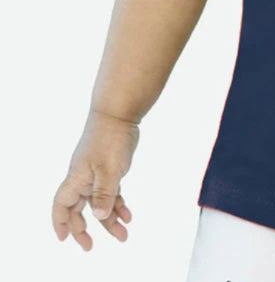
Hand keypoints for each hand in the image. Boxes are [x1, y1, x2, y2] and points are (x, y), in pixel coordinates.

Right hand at [52, 109, 139, 249]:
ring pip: (99, 202)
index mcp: (77, 178)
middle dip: (84, 228)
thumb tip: (99, 216)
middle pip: (78, 209)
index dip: (59, 222)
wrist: (119, 113)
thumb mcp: (109, 169)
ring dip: (109, 219)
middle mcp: (84, 178)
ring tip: (123, 235)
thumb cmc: (109, 138)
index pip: (62, 205)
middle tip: (90, 247)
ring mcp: (96, 173)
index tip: (64, 239)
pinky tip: (128, 215)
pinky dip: (119, 204)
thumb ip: (104, 193)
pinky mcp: (110, 168)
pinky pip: (111, 192)